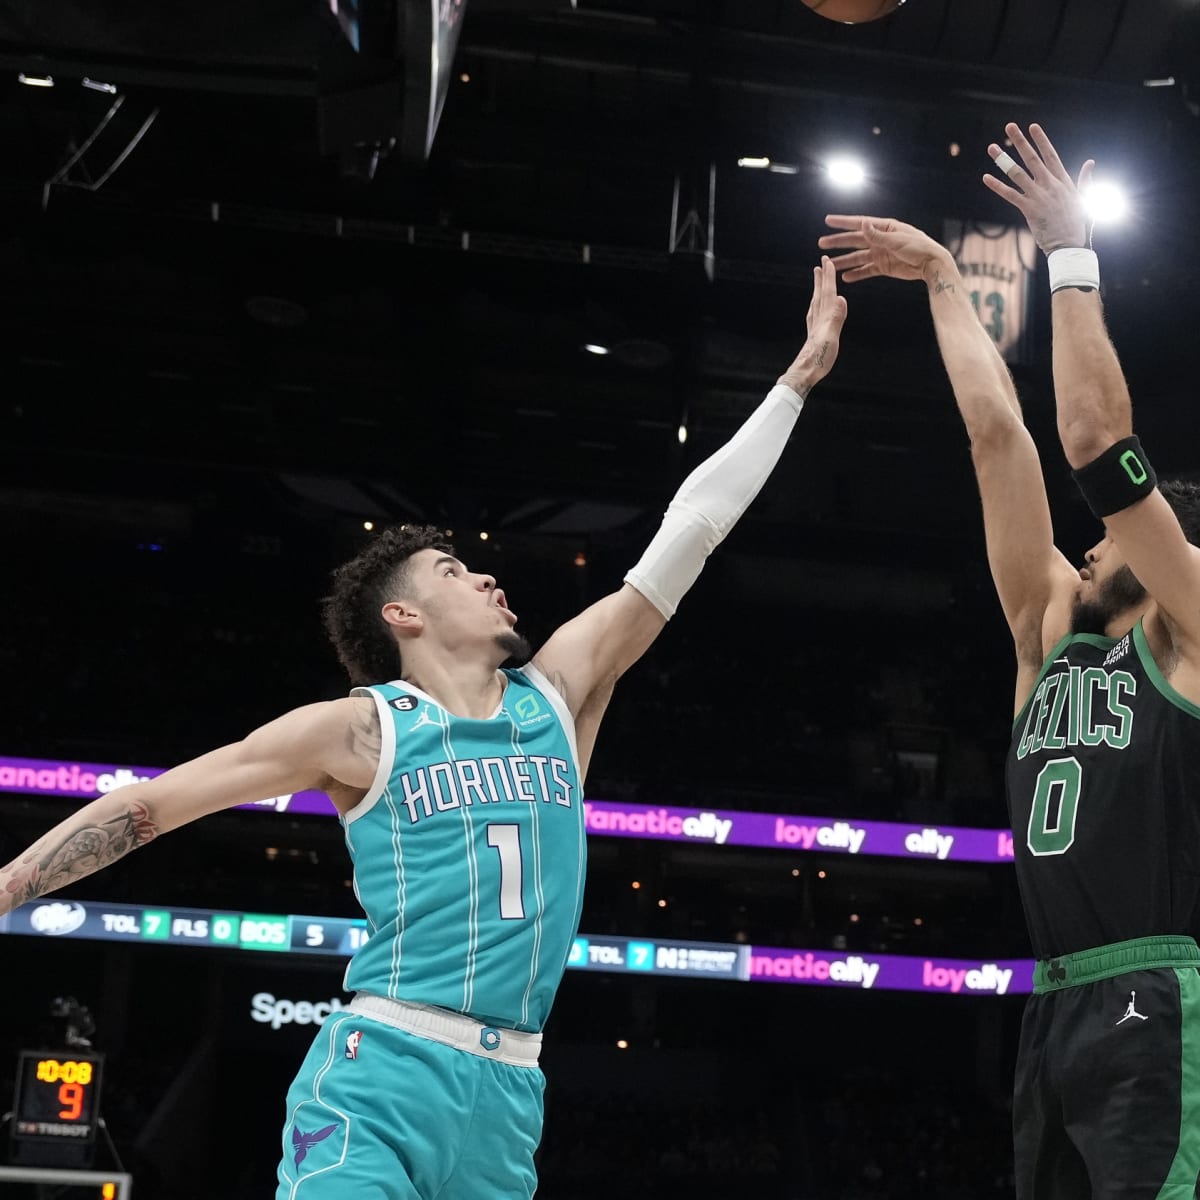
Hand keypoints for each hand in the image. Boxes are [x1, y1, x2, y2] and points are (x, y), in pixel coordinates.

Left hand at [777, 255, 847, 394]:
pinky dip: (817, 304)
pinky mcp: (814, 334)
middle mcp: (817, 319)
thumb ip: (836, 318)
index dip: (828, 278)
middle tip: (821, 263)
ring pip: (816, 302)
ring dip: (818, 289)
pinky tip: (816, 306)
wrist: (804, 373)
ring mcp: (814, 327)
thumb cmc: (819, 358)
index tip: (828, 262)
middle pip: (820, 294)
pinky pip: (815, 313)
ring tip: (818, 278)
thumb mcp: (831, 337)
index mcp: (824, 318)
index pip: (827, 293)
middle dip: (822, 278)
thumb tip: (840, 297)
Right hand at [818, 215, 951, 283]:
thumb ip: (877, 235)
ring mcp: (881, 254)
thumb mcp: (897, 240)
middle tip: (822, 244)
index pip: (859, 224)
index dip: (843, 222)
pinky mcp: (884, 267)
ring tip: (830, 264)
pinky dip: (857, 274)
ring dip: (844, 261)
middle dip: (838, 242)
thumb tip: (862, 224)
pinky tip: (846, 277)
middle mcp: (880, 240)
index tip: (828, 220)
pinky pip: (866, 270)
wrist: (931, 264)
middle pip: (855, 241)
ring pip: (858, 257)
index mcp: (884, 228)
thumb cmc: (918, 247)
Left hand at [983, 122, 1093, 253]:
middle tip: (1010, 126)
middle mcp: (1050, 184)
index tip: (1033, 126)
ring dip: (1003, 160)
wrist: (1069, 245)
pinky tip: (986, 177)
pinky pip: (1010, 195)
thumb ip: (1084, 179)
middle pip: (1032, 158)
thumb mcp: (1083, 197)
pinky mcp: (1029, 209)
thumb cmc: (1076, 223)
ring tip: (992, 147)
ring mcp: (1039, 196)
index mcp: (1063, 180)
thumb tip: (1090, 162)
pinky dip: (997, 186)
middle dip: (1020, 141)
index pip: (1050, 155)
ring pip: (1018, 173)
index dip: (1041, 140)